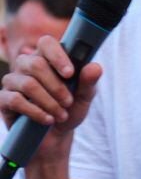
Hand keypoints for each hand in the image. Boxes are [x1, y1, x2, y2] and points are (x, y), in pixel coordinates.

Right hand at [0, 35, 101, 161]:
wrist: (55, 135)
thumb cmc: (70, 109)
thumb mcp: (84, 97)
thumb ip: (89, 82)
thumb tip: (94, 67)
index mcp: (47, 58)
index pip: (46, 43)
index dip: (57, 56)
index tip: (70, 73)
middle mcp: (26, 65)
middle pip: (36, 64)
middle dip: (57, 86)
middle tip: (69, 102)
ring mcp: (13, 81)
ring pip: (28, 84)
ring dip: (49, 102)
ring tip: (61, 115)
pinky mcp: (4, 99)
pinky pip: (16, 100)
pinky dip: (36, 112)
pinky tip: (48, 120)